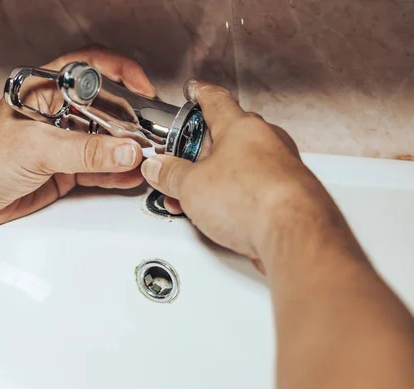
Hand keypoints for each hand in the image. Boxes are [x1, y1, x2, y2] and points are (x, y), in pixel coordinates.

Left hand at [0, 45, 155, 227]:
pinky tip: (127, 175)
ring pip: (104, 141)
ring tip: (142, 158)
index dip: (120, 72)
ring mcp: (62, 141)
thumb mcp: (36, 148)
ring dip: (124, 150)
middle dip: (129, 119)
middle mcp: (57, 112)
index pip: (90, 68)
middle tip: (147, 133)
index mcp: (44, 90)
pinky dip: (115, 172)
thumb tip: (123, 150)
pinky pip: (97, 167)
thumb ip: (84, 151)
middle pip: (104, 106)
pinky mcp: (64, 168)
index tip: (142, 90)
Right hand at [140, 81, 341, 267]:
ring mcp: (281, 167)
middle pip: (227, 135)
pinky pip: (254, 185)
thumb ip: (170, 174)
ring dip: (214, 178)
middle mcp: (266, 141)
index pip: (216, 100)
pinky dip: (233, 195)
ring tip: (193, 198)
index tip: (194, 90)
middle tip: (182, 161)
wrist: (293, 235)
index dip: (200, 94)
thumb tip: (158, 167)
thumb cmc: (252, 200)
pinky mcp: (289, 193)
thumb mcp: (191, 186)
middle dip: (201, 149)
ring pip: (240, 164)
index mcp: (241, 127)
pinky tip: (219, 213)